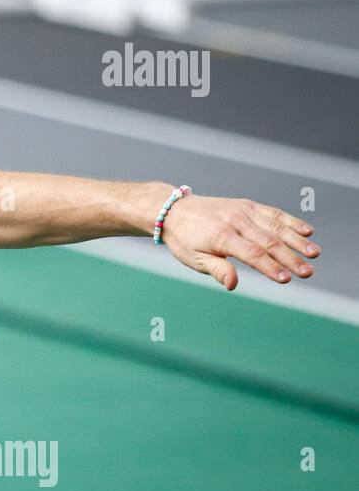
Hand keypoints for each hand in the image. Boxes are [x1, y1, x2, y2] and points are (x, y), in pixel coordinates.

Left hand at [159, 192, 319, 290]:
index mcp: (221, 236)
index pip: (251, 254)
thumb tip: (233, 285)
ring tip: (315, 254)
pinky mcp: (248, 205)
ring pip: (275, 226)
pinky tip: (307, 232)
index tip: (286, 279)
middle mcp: (235, 220)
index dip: (269, 267)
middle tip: (308, 273)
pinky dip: (291, 221)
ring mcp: (243, 211)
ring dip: (297, 241)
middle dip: (290, 258)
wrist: (174, 210)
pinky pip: (273, 214)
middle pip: (268, 241)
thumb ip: (217, 269)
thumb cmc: (185, 240)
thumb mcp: (194, 259)